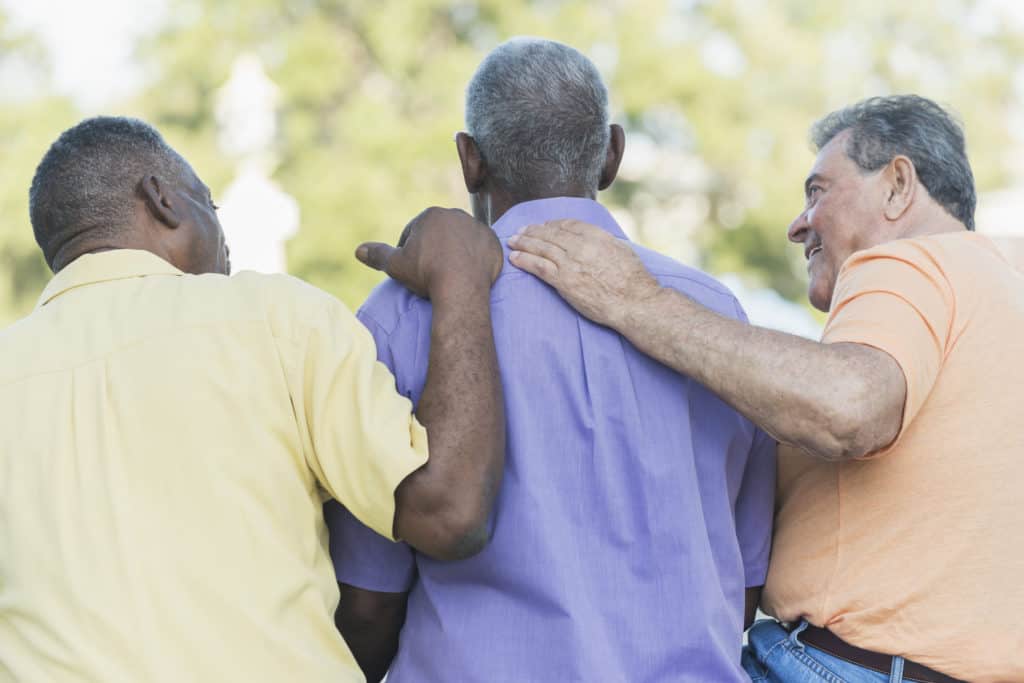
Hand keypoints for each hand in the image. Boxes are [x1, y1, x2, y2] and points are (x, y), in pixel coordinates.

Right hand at [357, 207, 502, 298]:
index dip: (410, 252)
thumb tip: (359, 250)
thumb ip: (378, 255)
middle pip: (439, 234)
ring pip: (460, 240)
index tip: (412, 269)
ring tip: (449, 274)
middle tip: (430, 273)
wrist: (461, 288)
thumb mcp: (396, 265)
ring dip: (454, 252)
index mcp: (431, 215)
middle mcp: (456, 215)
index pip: (415, 232)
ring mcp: (477, 227)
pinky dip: (474, 259)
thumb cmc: (426, 274)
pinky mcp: (494, 242)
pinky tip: (468, 273)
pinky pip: (480, 249)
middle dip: (433, 250)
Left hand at [507, 219, 660, 328]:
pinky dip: (525, 260)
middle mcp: (582, 246)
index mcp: (597, 236)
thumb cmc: (634, 281)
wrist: (634, 303)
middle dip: (533, 231)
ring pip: (541, 247)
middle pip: (550, 233)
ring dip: (524, 243)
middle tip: (520, 231)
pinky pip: (539, 266)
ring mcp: (571, 263)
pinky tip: (515, 258)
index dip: (552, 224)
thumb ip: (606, 243)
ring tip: (512, 241)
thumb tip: (598, 241)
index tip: (544, 226)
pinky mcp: (564, 281)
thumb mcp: (624, 251)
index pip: (568, 224)